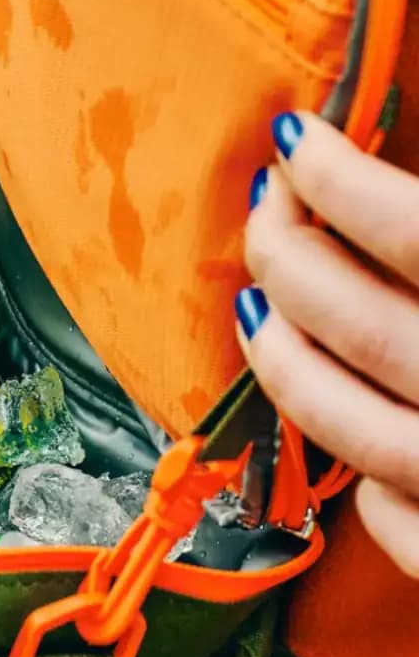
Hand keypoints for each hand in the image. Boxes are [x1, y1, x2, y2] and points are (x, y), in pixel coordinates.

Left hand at [238, 111, 418, 576]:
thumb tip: (345, 154)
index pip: (415, 232)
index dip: (342, 181)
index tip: (295, 139)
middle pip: (359, 324)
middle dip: (288, 259)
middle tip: (266, 212)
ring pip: (346, 426)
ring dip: (282, 361)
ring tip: (254, 310)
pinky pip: (391, 517)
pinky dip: (352, 474)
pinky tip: (336, 430)